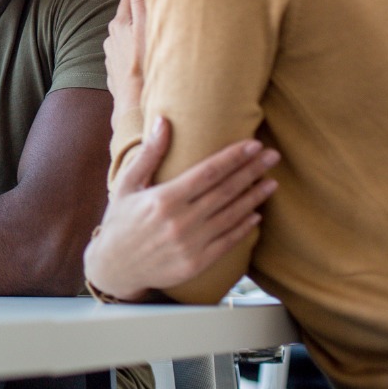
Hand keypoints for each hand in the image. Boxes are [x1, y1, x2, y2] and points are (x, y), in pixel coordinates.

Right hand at [83, 117, 278, 301]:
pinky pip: (228, 242)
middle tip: (273, 156)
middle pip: (226, 191)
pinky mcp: (197, 262)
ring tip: (271, 182)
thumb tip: (163, 121)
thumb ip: (149, 154)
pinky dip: (244, 227)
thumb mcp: (127, 184)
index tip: (253, 144)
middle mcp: (181, 221)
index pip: (208, 172)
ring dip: (254, 197)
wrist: (114, 267)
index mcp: (164, 198)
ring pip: (231, 216)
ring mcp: (191, 244)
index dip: (234, 157)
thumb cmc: (120, 221)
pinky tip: (257, 215)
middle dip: (252, 171)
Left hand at [104, 0, 145, 127]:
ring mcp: (111, 56)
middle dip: (140, 17)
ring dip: (137, 38)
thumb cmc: (144, 65)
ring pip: (126, 39)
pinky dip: (134, 56)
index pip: (128, 0)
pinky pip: (126, 57)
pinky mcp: (114, 72)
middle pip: (127, 19)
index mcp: (118, 25)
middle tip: (159, 19)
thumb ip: (141, 2)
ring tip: (155, 43)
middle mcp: (110, 38)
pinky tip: (147, 62)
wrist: (134, 104)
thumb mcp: (146, 29)